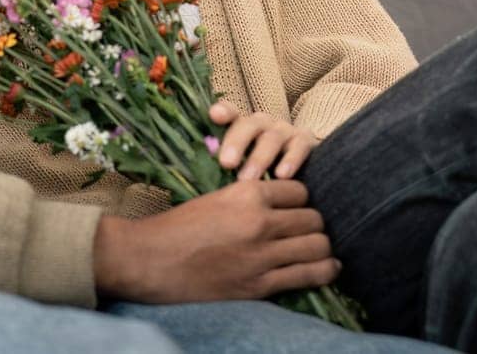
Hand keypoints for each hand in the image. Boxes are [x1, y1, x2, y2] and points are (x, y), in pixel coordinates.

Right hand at [93, 179, 338, 302]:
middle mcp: (259, 222)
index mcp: (246, 194)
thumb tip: (279, 206)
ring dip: (321, 248)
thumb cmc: (175, 228)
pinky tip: (328, 269)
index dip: (300, 200)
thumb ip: (248, 200)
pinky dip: (324, 271)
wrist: (148, 261)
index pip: (300, 191)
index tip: (296, 209)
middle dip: (313, 225)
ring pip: (318, 246)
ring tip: (318, 250)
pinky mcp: (259, 285)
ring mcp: (262, 255)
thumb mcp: (214, 199)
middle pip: (313, 218)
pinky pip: (309, 275)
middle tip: (308, 231)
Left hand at [210, 100, 321, 181]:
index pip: (231, 112)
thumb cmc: (259, 173)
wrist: (301, 172)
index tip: (214, 115)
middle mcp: (263, 123)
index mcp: (243, 125)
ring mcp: (285, 130)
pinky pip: (299, 147)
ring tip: (248, 179)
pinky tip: (282, 176)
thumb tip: (199, 177)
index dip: (223, 111)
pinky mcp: (306, 141)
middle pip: (249, 125)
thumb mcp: (240, 166)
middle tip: (225, 163)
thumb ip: (224, 165)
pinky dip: (291, 161)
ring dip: (259, 158)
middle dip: (236, 143)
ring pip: (272, 138)